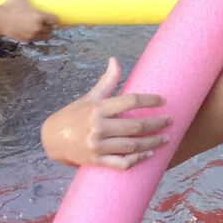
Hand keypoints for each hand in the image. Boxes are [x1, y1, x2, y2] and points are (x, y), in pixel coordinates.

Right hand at [0, 0, 56, 40]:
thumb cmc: (9, 6)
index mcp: (39, 17)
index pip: (54, 20)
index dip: (54, 18)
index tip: (53, 17)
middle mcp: (38, 27)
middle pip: (51, 29)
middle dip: (51, 26)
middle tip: (48, 22)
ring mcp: (32, 35)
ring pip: (45, 36)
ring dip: (46, 33)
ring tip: (44, 29)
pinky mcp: (27, 40)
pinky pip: (36, 40)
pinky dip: (37, 37)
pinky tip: (37, 34)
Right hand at [41, 57, 170, 168]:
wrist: (51, 140)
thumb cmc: (72, 116)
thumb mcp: (89, 97)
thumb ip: (106, 81)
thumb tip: (115, 60)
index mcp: (98, 109)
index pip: (130, 101)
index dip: (150, 100)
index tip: (163, 100)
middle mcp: (98, 127)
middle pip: (136, 126)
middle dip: (157, 124)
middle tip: (170, 121)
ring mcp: (98, 146)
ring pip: (132, 146)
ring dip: (153, 142)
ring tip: (166, 138)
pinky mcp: (97, 161)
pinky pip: (122, 163)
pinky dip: (137, 159)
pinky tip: (149, 154)